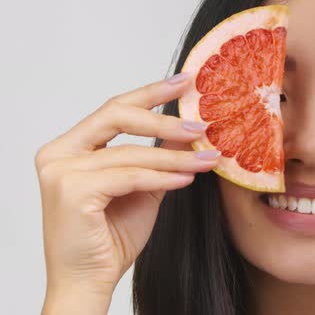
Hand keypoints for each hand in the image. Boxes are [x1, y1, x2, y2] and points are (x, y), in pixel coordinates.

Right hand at [35, 72, 218, 311]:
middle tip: (201, 123)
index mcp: (71, 147)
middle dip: (164, 116)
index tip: (184, 81)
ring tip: (208, 158)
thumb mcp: (144, 187)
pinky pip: (131, 176)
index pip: (114, 109)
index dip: (150, 93)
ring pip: (131, 153)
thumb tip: (188, 130)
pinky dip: (163, 177)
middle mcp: (59, 152)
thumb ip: (160, 157)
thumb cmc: (112, 236)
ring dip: (176, 157)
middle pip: (116, 115)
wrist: (90, 280)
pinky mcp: (72, 191)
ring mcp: (61, 170)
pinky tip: (187, 179)